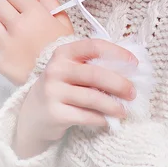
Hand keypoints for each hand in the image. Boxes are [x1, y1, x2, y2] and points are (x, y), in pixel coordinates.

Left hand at [0, 0, 73, 85]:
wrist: (59, 77)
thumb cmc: (62, 46)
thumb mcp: (62, 19)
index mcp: (35, 13)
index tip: (22, 5)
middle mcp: (18, 26)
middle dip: (6, 9)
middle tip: (16, 19)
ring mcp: (6, 43)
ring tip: (8, 31)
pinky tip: (2, 43)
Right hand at [13, 38, 138, 157]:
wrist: (32, 114)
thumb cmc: (62, 87)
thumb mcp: (71, 69)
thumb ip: (93, 65)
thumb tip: (128, 70)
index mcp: (64, 52)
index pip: (94, 46)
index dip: (117, 53)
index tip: (134, 64)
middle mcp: (56, 69)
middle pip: (95, 73)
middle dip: (119, 83)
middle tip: (133, 92)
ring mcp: (53, 92)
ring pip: (92, 97)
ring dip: (112, 105)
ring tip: (124, 110)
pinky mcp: (54, 113)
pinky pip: (85, 116)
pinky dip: (100, 119)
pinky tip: (107, 120)